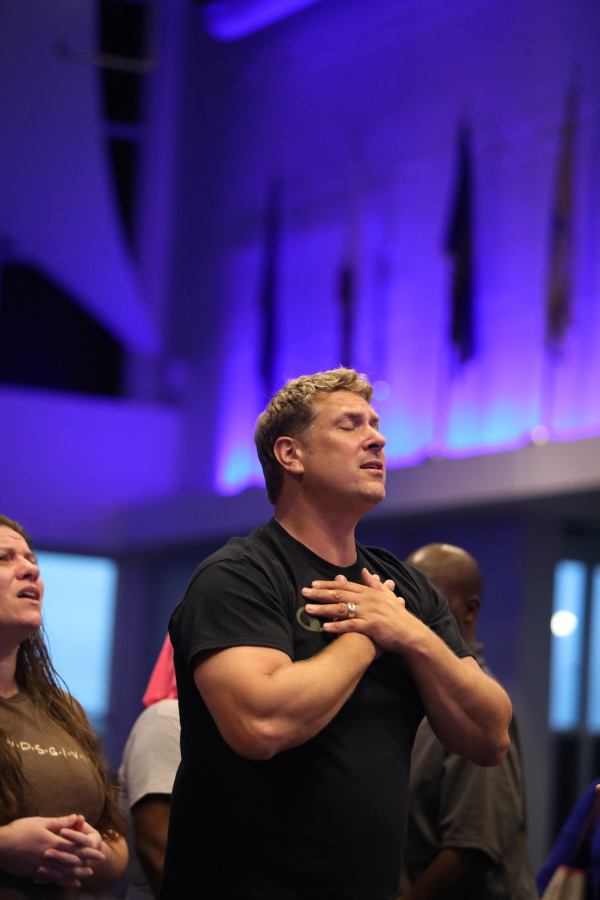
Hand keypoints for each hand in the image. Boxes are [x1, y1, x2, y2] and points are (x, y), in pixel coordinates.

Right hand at [0, 814, 100, 885]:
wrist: (1, 846)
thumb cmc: (20, 830)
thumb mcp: (40, 822)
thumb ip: (59, 822)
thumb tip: (76, 817)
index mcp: (52, 841)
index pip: (74, 846)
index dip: (87, 850)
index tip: (98, 850)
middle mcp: (49, 856)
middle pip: (71, 861)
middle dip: (86, 863)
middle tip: (97, 864)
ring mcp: (41, 866)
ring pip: (63, 872)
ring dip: (76, 874)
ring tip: (86, 874)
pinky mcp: (34, 873)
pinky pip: (51, 879)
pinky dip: (62, 881)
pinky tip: (68, 882)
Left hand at [302, 568, 420, 651]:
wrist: (410, 633)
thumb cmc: (397, 615)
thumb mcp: (387, 596)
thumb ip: (374, 583)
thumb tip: (365, 571)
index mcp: (369, 592)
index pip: (344, 586)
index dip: (328, 584)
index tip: (313, 584)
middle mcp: (367, 600)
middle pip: (339, 595)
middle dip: (320, 593)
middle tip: (304, 592)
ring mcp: (369, 613)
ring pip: (342, 609)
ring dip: (323, 609)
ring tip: (308, 609)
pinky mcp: (371, 627)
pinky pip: (351, 626)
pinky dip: (338, 626)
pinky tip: (325, 627)